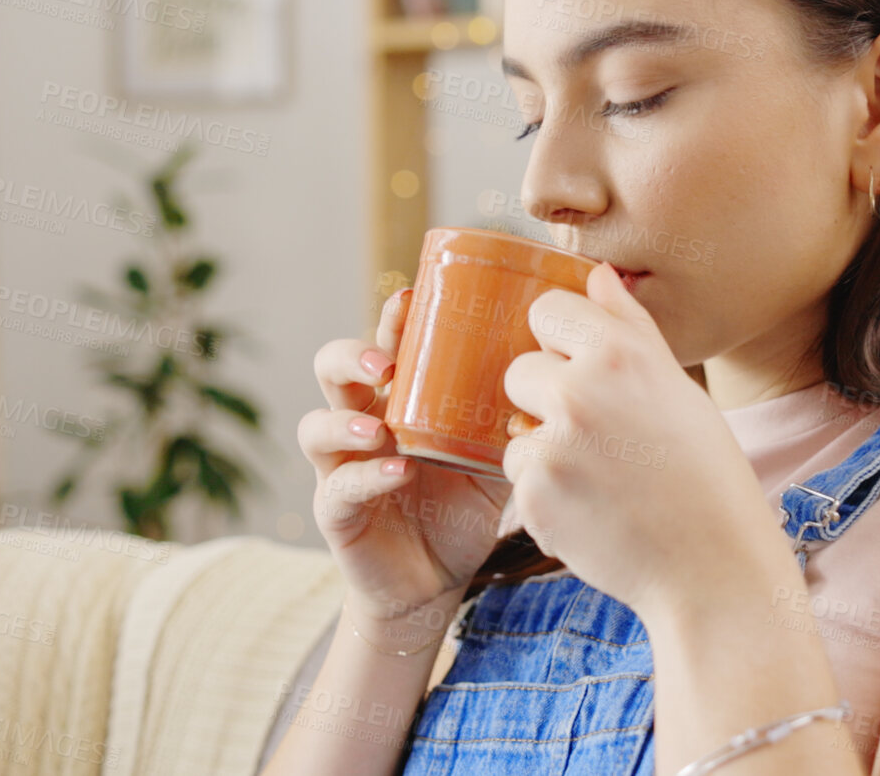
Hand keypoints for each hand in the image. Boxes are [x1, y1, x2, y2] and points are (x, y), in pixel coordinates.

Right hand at [300, 288, 512, 633]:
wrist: (435, 581)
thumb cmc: (463, 507)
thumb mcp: (494, 454)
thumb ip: (512, 418)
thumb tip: (563, 374)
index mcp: (398, 399)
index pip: (385, 344)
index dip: (392, 319)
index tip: (412, 297)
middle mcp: (362, 422)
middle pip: (332, 369)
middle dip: (353, 357)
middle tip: (388, 363)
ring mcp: (341, 466)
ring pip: (316, 426)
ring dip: (344, 419)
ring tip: (378, 426)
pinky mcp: (336, 512)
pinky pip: (338, 487)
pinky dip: (366, 476)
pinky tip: (396, 473)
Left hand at [500, 263, 787, 618]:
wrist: (713, 568)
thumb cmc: (706, 475)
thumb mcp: (679, 389)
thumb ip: (630, 328)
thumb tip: (598, 276)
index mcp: (620, 354)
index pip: (547, 310)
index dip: (560, 339)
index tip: (581, 366)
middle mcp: (579, 391)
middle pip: (518, 370)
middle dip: (546, 399)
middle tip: (598, 435)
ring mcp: (551, 446)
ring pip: (516, 430)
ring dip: (544, 451)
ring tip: (602, 479)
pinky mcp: (532, 497)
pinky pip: (519, 480)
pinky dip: (547, 496)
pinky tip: (593, 510)